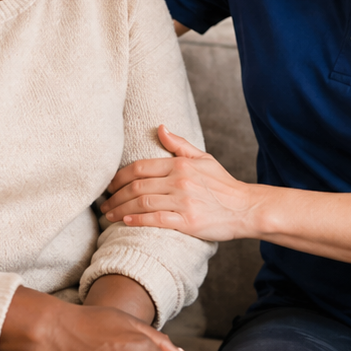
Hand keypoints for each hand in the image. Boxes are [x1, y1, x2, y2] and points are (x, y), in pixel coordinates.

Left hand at [102, 125, 262, 240]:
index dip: (119, 177)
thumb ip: (180, 145)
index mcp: (180, 164)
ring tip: (109, 215)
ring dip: (121, 209)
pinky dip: (138, 220)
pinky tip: (126, 222)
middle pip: (137, 186)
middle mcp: (180, 180)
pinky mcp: (188, 221)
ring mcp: (184, 201)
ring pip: (142, 202)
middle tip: (103, 204)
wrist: (247, 208)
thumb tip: (160, 128)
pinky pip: (156, 219)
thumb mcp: (204, 159)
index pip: (140, 167)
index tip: (109, 186)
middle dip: (115, 195)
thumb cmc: (224, 185)